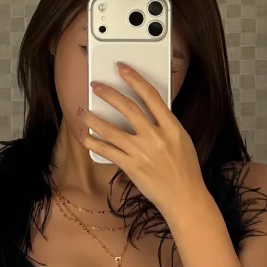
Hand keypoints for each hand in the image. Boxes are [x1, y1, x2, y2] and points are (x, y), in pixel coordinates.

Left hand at [81, 62, 206, 220]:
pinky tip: (84, 136)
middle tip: (96, 85)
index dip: (134, 79)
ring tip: (81, 111)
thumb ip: (166, 124)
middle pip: (128, 108)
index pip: (151, 96)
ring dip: (93, 118)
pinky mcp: (131, 166)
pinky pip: (107, 151)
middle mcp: (155, 137)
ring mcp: (141, 152)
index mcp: (172, 127)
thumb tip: (147, 110)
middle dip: (109, 94)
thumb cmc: (185, 169)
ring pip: (111, 130)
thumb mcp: (182, 140)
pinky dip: (93, 142)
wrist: (184, 197)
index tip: (122, 68)